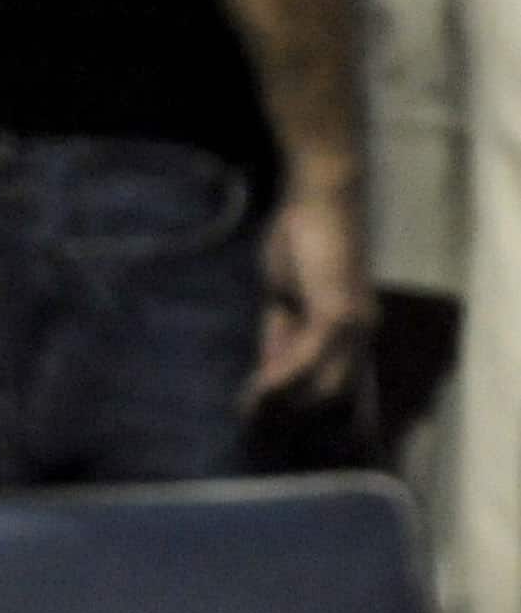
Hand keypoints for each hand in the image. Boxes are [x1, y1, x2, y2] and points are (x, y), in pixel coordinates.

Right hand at [245, 182, 373, 410]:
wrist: (321, 198)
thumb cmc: (302, 237)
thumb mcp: (285, 294)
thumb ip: (281, 332)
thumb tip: (268, 371)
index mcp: (353, 325)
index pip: (329, 376)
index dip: (295, 397)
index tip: (257, 408)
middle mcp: (362, 330)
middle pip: (332, 390)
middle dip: (291, 408)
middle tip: (250, 414)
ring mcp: (353, 324)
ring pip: (324, 382)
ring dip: (285, 399)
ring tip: (250, 406)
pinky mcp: (336, 313)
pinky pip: (308, 358)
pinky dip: (282, 376)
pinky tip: (257, 386)